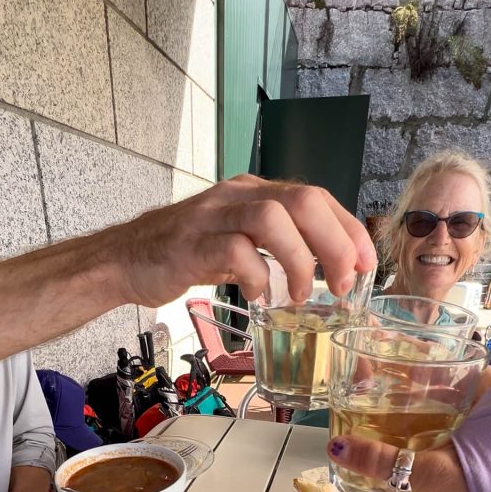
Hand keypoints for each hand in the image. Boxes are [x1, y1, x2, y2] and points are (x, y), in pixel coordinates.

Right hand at [112, 174, 376, 307]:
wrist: (125, 259)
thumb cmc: (186, 254)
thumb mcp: (239, 241)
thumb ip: (275, 246)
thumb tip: (325, 268)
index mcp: (255, 193)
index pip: (317, 198)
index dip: (349, 231)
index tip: (365, 265)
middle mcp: (238, 195)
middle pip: (304, 200)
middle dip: (334, 244)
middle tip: (342, 284)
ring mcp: (213, 215)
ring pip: (273, 218)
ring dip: (299, 261)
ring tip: (301, 295)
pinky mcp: (191, 243)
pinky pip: (235, 253)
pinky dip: (257, 279)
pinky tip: (260, 299)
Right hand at [326, 369, 490, 491]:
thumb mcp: (432, 473)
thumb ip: (383, 459)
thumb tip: (336, 448)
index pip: (450, 365)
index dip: (416, 365)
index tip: (386, 366)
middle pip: (451, 390)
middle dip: (416, 393)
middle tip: (380, 394)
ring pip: (458, 415)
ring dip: (427, 418)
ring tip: (390, 422)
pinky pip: (465, 436)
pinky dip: (440, 438)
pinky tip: (416, 448)